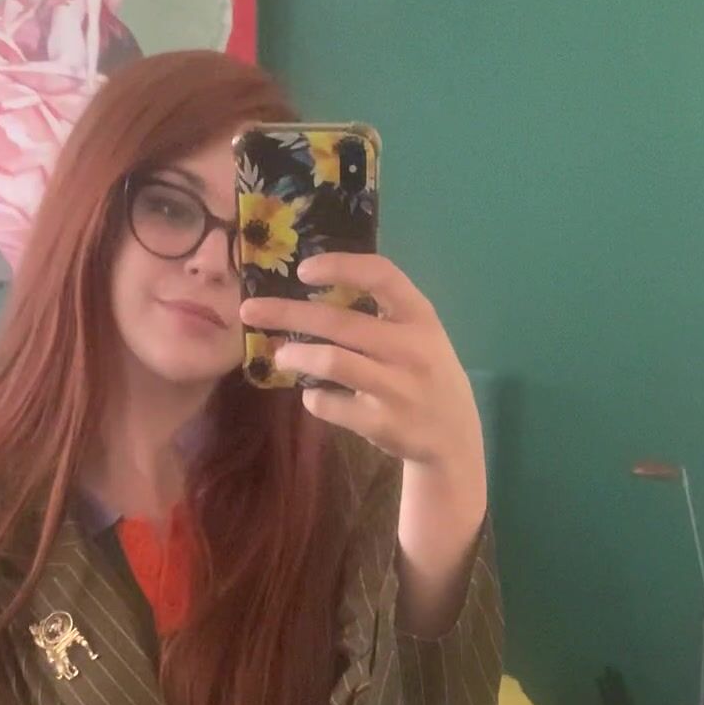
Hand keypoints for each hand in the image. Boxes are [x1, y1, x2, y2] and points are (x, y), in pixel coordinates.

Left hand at [239, 251, 485, 499]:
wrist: (453, 438)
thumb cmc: (425, 374)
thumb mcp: (420, 334)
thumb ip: (381, 312)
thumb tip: (313, 288)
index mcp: (421, 316)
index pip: (381, 275)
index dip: (340, 266)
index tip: (302, 270)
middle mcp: (411, 348)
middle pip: (339, 321)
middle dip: (286, 313)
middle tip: (250, 310)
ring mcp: (397, 387)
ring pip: (331, 362)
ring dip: (295, 357)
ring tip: (279, 356)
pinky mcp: (382, 423)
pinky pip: (331, 405)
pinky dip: (313, 399)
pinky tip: (312, 396)